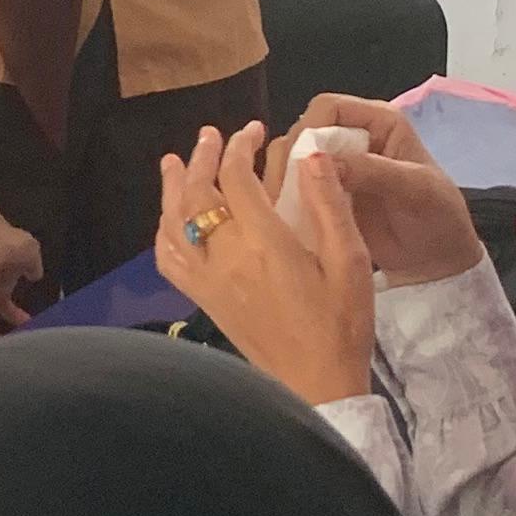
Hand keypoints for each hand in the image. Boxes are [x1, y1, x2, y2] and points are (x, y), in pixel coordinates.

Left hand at [152, 118, 376, 406]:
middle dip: (201, 157)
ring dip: (172, 187)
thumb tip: (311, 155)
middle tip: (209, 134)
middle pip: (198, 194)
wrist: (316, 385)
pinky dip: (164, 232)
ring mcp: (208, 281)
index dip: (240, 146)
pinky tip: (169, 220)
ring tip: (173, 161)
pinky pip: (169, 260)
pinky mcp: (203, 301)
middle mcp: (227, 258)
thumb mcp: (352, 261)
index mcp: (265, 243)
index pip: (236, 178)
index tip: (254, 130)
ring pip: (174, 223)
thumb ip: (330, 205)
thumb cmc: (341, 324)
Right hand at [286, 95, 486, 286]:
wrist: (440, 260)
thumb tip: (320, 160)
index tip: (300, 163)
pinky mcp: (325, 195)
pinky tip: (286, 220)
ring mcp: (335, 168)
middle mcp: (352, 138)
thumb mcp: (415, 190)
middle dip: (290, 158)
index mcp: (378, 122)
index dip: (309, 128)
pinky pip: (294, 189)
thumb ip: (373, 171)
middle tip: (284, 193)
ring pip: (291, 160)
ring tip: (282, 209)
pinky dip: (285, 200)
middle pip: (302, 132)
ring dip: (282, 180)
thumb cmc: (438, 216)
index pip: (330, 108)